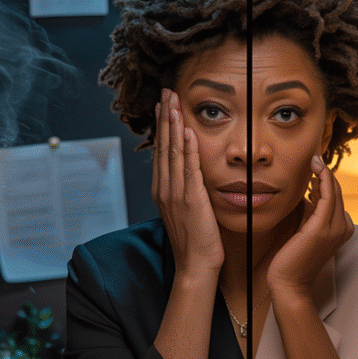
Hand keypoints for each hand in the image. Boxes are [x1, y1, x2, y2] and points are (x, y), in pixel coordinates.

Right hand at [152, 89, 223, 279]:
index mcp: (163, 190)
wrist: (196, 265)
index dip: (162, 127)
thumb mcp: (187, 211)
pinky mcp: (190, 200)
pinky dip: (187, 149)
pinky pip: (188, 169)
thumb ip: (186, 190)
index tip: (163, 106)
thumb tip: (191, 174)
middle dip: (164, 117)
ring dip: (173, 125)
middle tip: (165, 93)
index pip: (161, 151)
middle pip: (163, 146)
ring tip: (173, 102)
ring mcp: (175, 194)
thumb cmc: (195, 242)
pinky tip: (187, 131)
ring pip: (172, 153)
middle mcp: (165, 189)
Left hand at [267, 155, 353, 297]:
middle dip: (327, 174)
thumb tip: (307, 195)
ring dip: (324, 174)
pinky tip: (315, 172)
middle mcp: (343, 227)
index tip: (316, 168)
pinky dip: (323, 180)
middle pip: (337, 193)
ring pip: (334, 192)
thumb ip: (310, 214)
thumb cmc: (293, 258)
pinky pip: (327, 197)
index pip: (337, 199)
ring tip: (314, 162)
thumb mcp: (305, 230)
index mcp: (341, 228)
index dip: (327, 181)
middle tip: (314, 158)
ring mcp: (335, 229)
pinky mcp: (321, 228)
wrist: (290, 282)